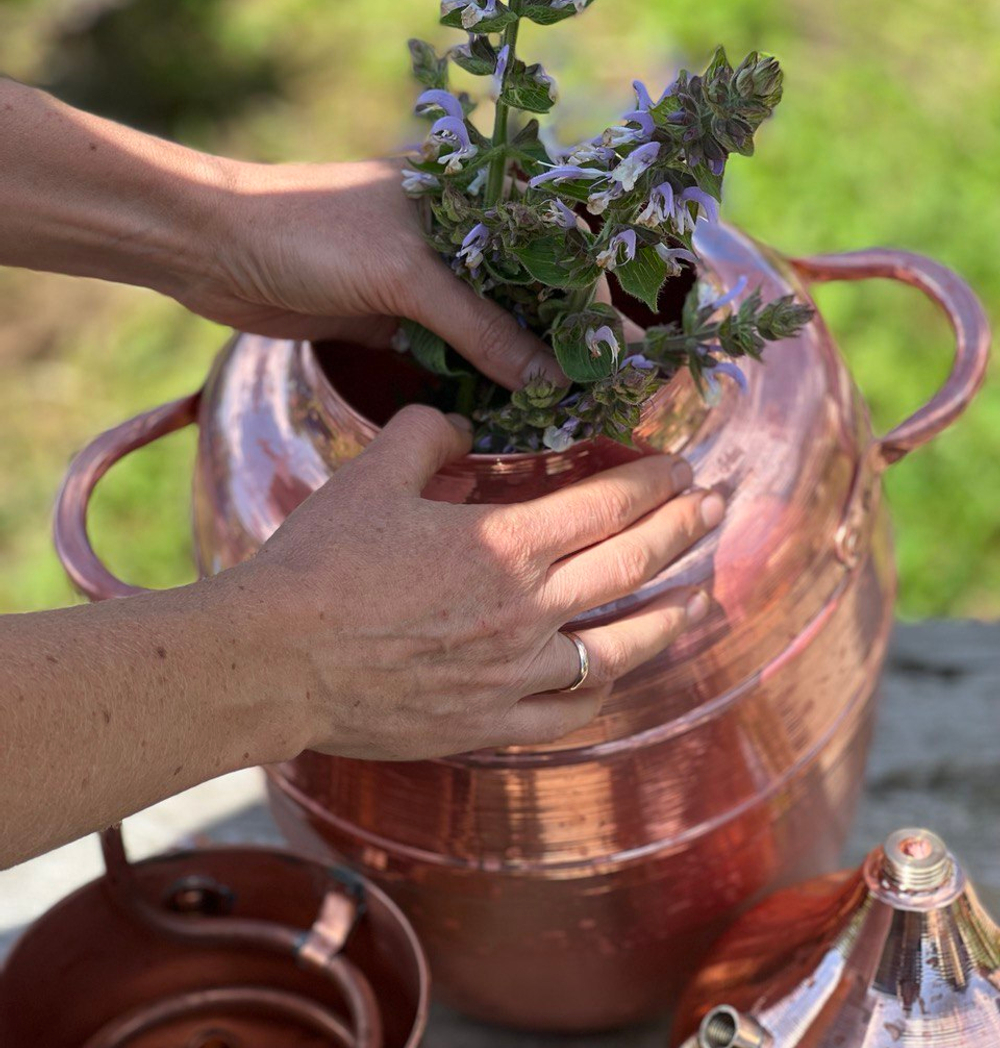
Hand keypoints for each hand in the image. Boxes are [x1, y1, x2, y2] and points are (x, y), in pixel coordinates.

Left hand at [186, 156, 563, 390]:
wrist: (212, 249)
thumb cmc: (312, 233)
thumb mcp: (407, 275)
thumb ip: (481, 327)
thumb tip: (553, 378)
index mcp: (469, 191)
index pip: (551, 235)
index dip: (587, 284)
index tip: (618, 338)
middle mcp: (454, 230)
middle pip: (523, 287)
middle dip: (555, 333)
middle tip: (595, 384)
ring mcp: (421, 275)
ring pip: (485, 323)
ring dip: (514, 361)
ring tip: (560, 404)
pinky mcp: (391, 315)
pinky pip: (446, 350)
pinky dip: (470, 377)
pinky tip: (502, 408)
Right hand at [243, 406, 722, 758]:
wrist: (273, 661)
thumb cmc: (319, 564)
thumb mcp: (373, 475)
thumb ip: (428, 435)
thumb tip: (462, 425)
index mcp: (504, 544)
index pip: (606, 505)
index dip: (652, 481)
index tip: (679, 464)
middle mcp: (526, 610)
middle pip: (630, 566)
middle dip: (682, 530)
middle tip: (713, 506)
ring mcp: (513, 675)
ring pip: (618, 648)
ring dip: (666, 617)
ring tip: (696, 598)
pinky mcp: (487, 724)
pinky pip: (567, 714)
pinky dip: (600, 692)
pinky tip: (613, 677)